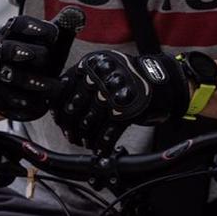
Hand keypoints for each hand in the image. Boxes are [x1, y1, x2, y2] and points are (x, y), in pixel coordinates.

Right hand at [0, 14, 77, 120]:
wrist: (10, 83)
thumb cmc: (36, 58)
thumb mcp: (49, 43)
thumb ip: (63, 28)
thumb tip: (78, 14)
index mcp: (10, 32)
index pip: (18, 24)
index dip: (34, 27)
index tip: (54, 34)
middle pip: (8, 49)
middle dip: (28, 53)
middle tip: (46, 59)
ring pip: (7, 75)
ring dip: (31, 81)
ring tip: (52, 86)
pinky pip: (4, 98)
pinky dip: (22, 101)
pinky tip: (38, 102)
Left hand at [54, 50, 201, 151]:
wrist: (162, 82)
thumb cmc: (126, 79)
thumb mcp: (101, 71)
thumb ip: (79, 81)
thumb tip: (55, 104)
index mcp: (90, 65)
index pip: (64, 88)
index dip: (58, 107)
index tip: (57, 118)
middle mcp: (101, 78)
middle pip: (74, 107)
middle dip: (69, 125)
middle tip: (68, 134)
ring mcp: (115, 95)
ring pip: (90, 121)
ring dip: (84, 136)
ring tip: (82, 142)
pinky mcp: (128, 111)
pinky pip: (109, 132)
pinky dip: (102, 144)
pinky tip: (99, 150)